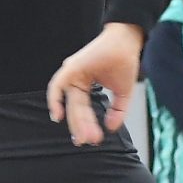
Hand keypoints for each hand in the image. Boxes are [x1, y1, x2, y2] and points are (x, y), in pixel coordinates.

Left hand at [45, 23, 144, 146]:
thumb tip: (112, 128)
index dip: (87, 125)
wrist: (128, 41)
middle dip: (82, 126)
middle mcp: (76, 81)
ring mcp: (72, 74)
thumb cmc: (124, 62)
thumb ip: (118, 111)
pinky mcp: (71, 68)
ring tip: (81, 135)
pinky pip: (57, 86)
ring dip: (74, 119)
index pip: (83, 110)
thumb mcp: (123, 92)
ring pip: (69, 102)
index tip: (91, 140)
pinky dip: (55, 100)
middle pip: (76, 109)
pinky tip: (58, 116)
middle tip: (87, 142)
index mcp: (85, 85)